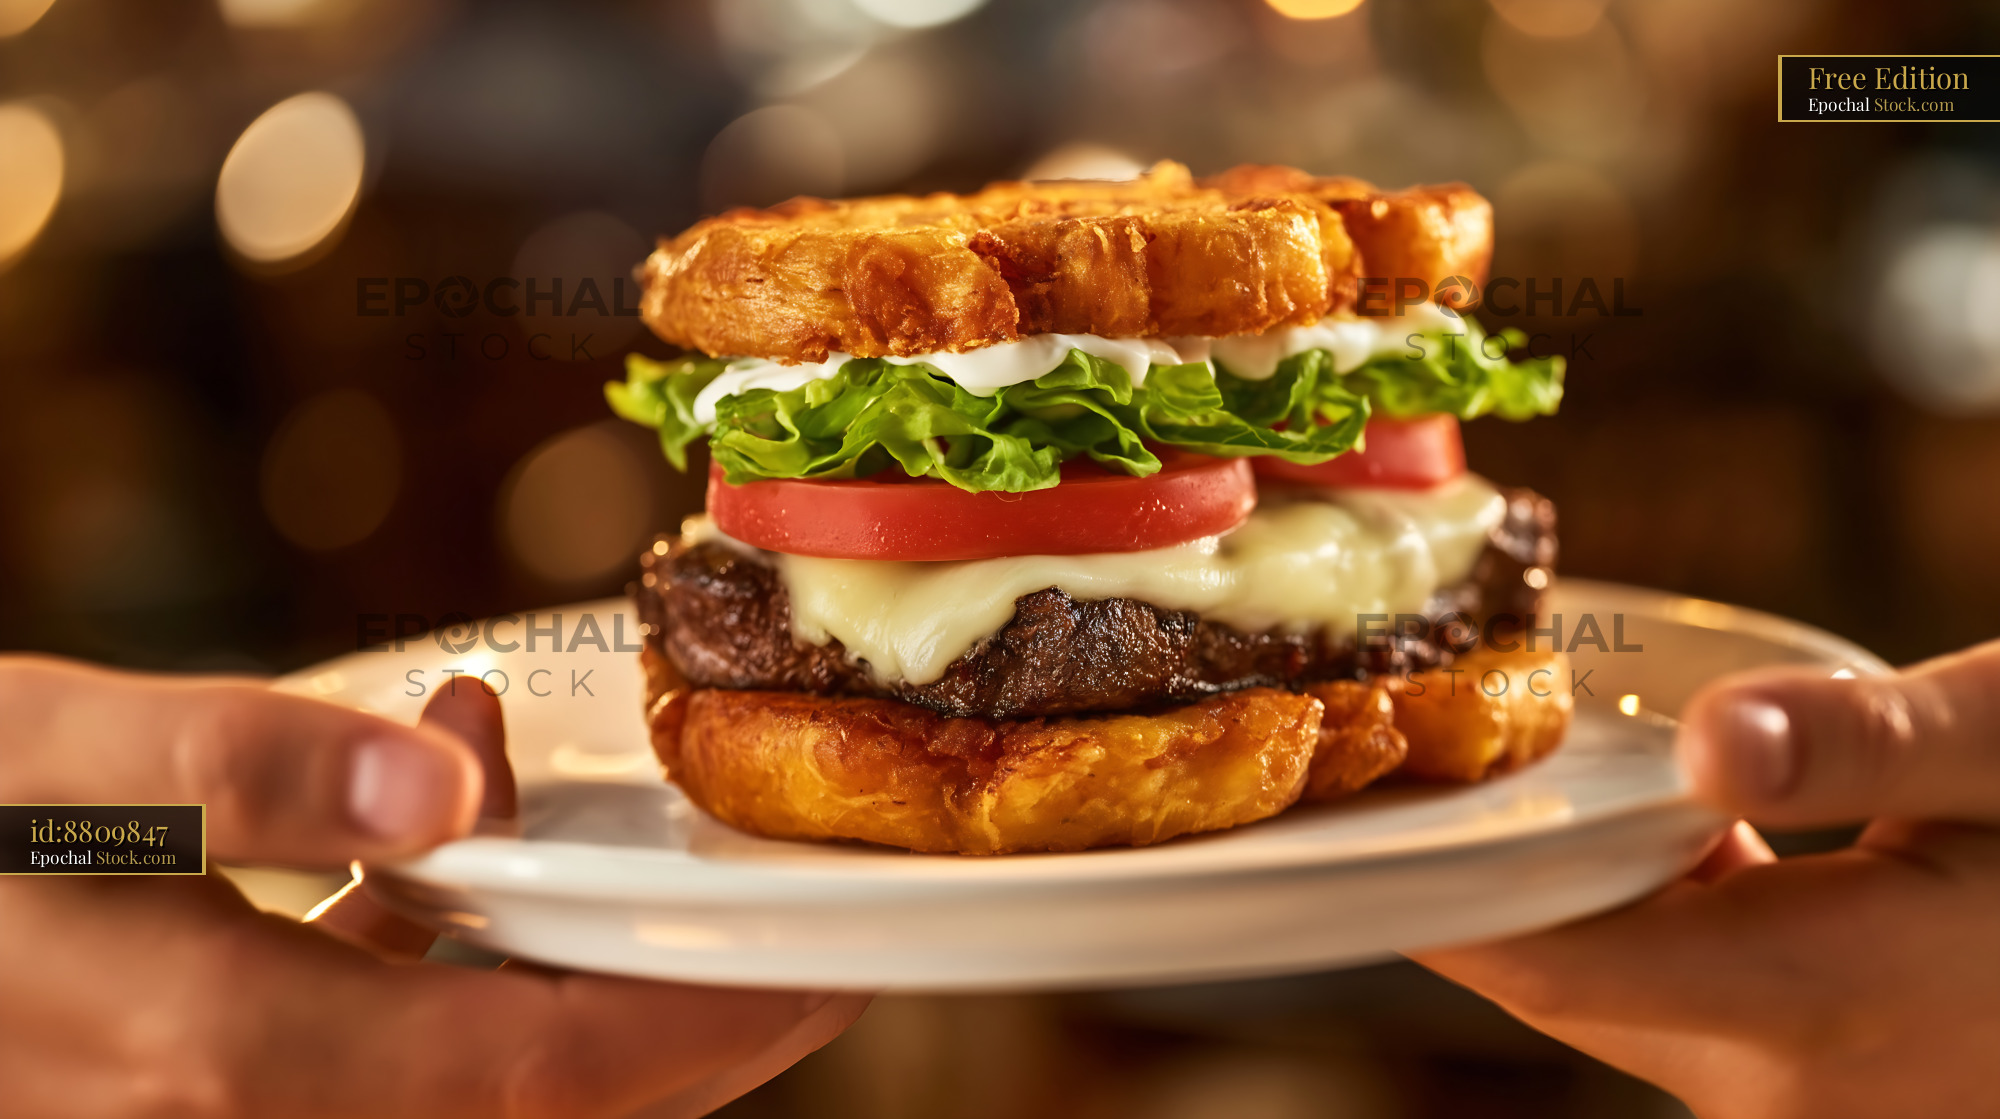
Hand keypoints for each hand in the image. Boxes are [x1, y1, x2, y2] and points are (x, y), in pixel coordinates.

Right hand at [0, 656, 867, 1117]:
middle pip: (536, 1101)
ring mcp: (219, 1106)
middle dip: (684, 1028)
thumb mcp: (47, 761)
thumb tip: (447, 773)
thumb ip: (239, 771)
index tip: (832, 968)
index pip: (548, 1075)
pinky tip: (442, 822)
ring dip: (576, 984)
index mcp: (229, 1058)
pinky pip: (372, 1033)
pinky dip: (446, 951)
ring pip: (466, 1073)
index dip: (707, 1027)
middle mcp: (245, 1116)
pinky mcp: (192, 1065)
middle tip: (803, 936)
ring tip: (665, 875)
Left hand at [1415, 639, 1999, 1118]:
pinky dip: (1637, 898)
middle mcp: (1790, 1084)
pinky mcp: (1818, 1067)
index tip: (1349, 811)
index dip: (1432, 890)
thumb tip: (1711, 735)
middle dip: (1472, 867)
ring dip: (1555, 879)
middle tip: (1392, 748)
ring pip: (1615, 979)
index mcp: (1826, 1003)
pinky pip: (1679, 982)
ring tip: (1479, 756)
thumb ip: (1869, 742)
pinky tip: (1635, 809)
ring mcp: (1801, 1092)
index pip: (1556, 965)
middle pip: (1562, 974)